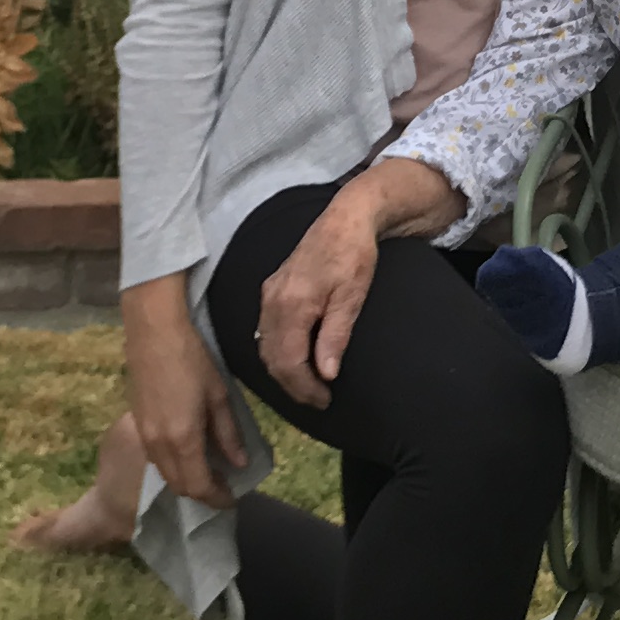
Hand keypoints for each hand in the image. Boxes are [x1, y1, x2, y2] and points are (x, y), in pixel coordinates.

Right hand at [119, 278, 247, 508]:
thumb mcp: (219, 396)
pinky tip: (189, 453)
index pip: (198, 486)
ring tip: (210, 471)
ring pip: (165, 475)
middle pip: (179, 486)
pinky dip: (173, 466)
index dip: (217, 498)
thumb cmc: (191, 358)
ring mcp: (143, 436)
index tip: (233, 498)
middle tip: (224, 486)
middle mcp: (158, 445)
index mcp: (182, 439)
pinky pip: (155, 459)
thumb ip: (229, 434)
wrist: (153, 331)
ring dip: (186, 481)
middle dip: (202, 494)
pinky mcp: (136, 424)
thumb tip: (239, 463)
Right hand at [252, 160, 456, 403]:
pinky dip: (278, 352)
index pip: (287, 361)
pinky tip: (297, 360)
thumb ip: (335, 335)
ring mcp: (268, 294)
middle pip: (271, 358)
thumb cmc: (355, 256)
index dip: (304, 387)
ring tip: (310, 385)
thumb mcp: (352, 297)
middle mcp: (271, 301)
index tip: (325, 400)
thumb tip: (325, 374)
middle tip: (319, 399)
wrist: (346, 219)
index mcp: (291, 304)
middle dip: (292, 385)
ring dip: (284, 371)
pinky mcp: (271, 290)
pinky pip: (266, 332)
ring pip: (265, 346)